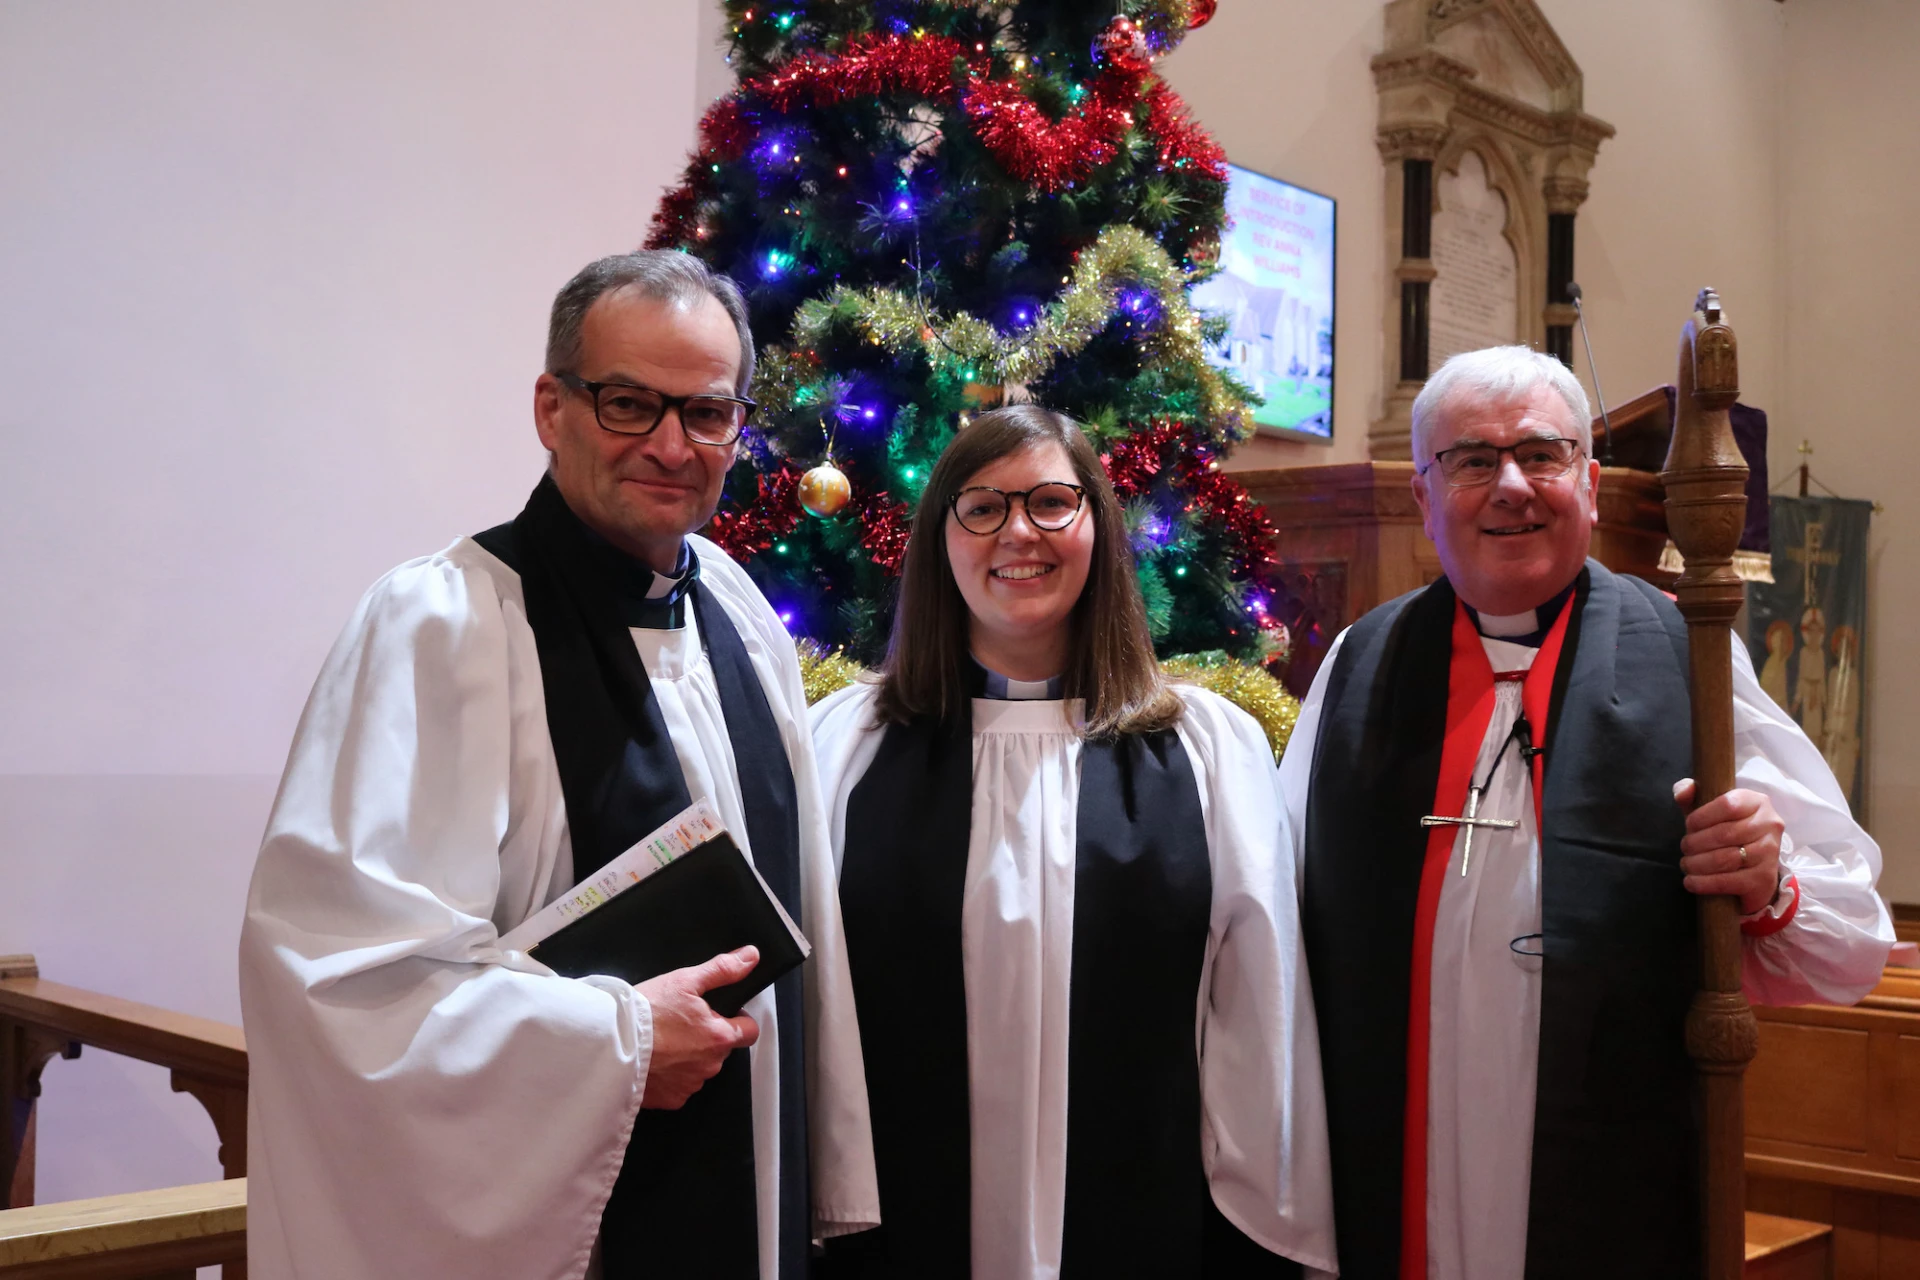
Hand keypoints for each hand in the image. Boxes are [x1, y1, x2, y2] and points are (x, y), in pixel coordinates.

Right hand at [636, 946, 760, 1109]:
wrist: (609, 1043)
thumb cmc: (645, 1013)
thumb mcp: (685, 981)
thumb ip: (723, 970)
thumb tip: (750, 957)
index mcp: (719, 1036)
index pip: (749, 1031)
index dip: (738, 1018)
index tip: (720, 1013)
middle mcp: (709, 1065)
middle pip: (721, 1049)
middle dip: (707, 1037)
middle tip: (681, 1023)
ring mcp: (690, 1085)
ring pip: (699, 1068)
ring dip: (688, 1057)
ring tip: (664, 1040)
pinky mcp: (670, 1099)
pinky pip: (679, 1086)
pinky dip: (670, 1075)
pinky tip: (655, 1059)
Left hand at [1673, 780, 1784, 915]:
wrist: (1751, 870)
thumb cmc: (1725, 833)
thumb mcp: (1708, 811)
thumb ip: (1692, 795)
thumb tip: (1682, 792)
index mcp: (1757, 802)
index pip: (1727, 805)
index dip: (1701, 817)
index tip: (1688, 826)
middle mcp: (1770, 825)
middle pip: (1724, 834)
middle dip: (1695, 843)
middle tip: (1685, 848)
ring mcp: (1771, 853)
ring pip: (1725, 859)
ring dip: (1697, 864)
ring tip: (1686, 865)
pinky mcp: (1765, 878)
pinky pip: (1729, 881)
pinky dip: (1704, 883)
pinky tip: (1691, 882)